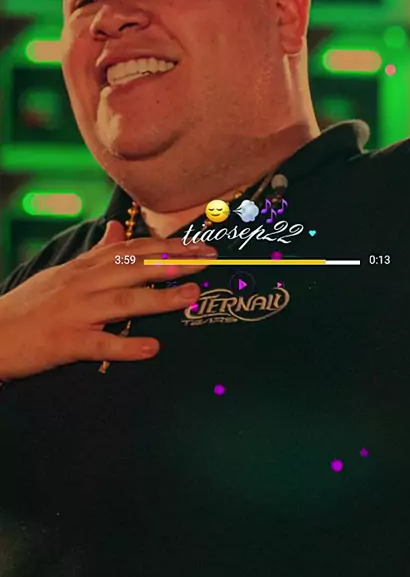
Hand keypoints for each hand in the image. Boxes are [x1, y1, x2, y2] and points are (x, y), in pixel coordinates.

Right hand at [0, 219, 216, 380]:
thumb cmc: (32, 304)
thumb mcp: (64, 272)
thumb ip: (96, 252)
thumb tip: (118, 228)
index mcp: (85, 267)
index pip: (133, 250)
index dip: (168, 246)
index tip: (200, 244)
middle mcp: (83, 284)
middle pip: (135, 268)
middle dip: (175, 263)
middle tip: (210, 260)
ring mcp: (76, 312)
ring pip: (124, 300)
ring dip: (161, 298)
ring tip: (192, 296)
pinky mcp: (66, 342)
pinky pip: (101, 343)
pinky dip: (127, 345)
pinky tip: (152, 348)